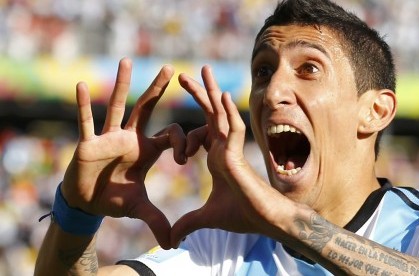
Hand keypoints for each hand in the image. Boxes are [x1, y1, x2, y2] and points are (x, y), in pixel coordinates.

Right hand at [61, 58, 185, 247]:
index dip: (183, 142)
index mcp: (147, 149)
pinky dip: (82, 106)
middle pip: (146, 109)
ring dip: (121, 85)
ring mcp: (109, 138)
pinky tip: (79, 86)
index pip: (172, 136)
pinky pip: (85, 122)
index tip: (186, 158)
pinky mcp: (88, 144)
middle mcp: (130, 138)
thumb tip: (172, 242)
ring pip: (117, 107)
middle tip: (169, 67)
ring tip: (126, 61)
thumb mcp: (138, 207)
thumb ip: (156, 219)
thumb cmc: (113, 199)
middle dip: (157, 89)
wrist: (87, 202)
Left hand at [171, 66, 292, 246]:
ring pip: (220, 115)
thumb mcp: (205, 218)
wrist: (264, 221)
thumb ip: (187, 224)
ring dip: (211, 93)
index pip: (201, 132)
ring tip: (201, 70)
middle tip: (183, 76)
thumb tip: (170, 240)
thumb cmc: (241, 215)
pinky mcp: (238, 156)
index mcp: (217, 157)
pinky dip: (227, 113)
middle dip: (198, 94)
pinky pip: (233, 130)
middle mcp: (224, 148)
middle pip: (209, 115)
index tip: (177, 148)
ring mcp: (231, 149)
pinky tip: (220, 96)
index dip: (186, 134)